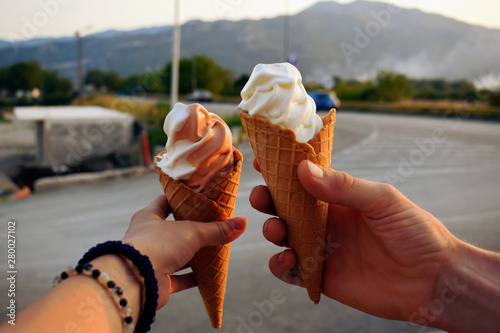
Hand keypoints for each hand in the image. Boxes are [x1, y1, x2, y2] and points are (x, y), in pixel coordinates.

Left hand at [122, 195, 246, 307]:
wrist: (136, 280)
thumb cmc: (157, 245)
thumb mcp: (192, 232)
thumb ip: (217, 230)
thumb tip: (242, 223)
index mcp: (148, 217)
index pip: (165, 201)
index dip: (181, 199)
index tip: (199, 198)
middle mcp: (148, 237)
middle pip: (173, 230)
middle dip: (192, 229)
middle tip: (213, 224)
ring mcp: (152, 259)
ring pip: (177, 255)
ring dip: (194, 255)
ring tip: (216, 249)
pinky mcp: (157, 281)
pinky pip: (178, 279)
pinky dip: (193, 278)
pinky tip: (208, 275)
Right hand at [250, 159, 457, 324]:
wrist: (432, 279)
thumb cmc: (414, 231)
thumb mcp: (381, 200)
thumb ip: (343, 186)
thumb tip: (303, 170)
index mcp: (338, 198)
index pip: (303, 180)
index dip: (281, 170)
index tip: (262, 160)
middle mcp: (325, 221)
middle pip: (285, 207)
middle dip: (268, 200)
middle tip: (262, 196)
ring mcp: (321, 248)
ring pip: (283, 237)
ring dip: (272, 230)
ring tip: (278, 229)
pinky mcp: (321, 276)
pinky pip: (290, 271)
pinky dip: (280, 264)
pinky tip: (289, 257)